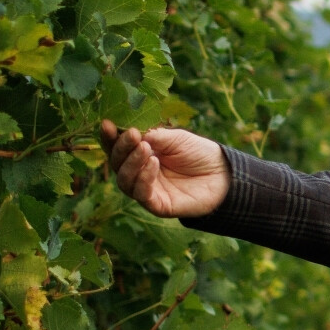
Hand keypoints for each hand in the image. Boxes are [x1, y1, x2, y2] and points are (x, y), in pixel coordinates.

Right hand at [98, 119, 228, 217]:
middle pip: (117, 164)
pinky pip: (141, 194)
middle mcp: (138, 174)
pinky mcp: (157, 205)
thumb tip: (132, 132)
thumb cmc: (198, 153)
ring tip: (145, 148)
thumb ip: (154, 136)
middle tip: (133, 135)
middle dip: (121, 148)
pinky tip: (154, 162)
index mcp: (140, 155)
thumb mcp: (175, 138)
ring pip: (125, 180)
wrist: (222, 173)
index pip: (117, 148)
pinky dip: (144, 177)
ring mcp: (147, 190)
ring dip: (132, 163)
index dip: (110, 137)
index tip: (106, 124)